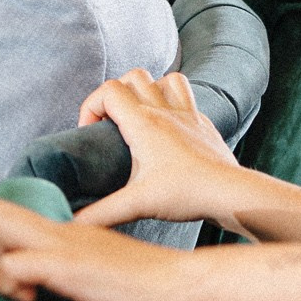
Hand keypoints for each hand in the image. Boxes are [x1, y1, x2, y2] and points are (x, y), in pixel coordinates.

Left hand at [0, 197, 196, 300]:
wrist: (184, 287)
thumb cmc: (157, 296)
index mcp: (70, 237)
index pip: (12, 222)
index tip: (2, 290)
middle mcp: (61, 233)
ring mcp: (63, 245)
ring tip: (16, 295)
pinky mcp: (67, 265)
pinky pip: (14, 265)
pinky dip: (10, 287)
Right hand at [74, 69, 247, 230]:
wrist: (229, 193)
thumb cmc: (186, 195)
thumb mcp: (137, 205)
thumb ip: (100, 214)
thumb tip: (71, 224)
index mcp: (144, 124)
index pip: (108, 91)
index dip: (91, 107)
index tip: (90, 134)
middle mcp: (164, 111)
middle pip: (132, 76)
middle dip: (115, 94)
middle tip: (112, 125)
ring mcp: (187, 113)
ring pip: (162, 78)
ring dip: (146, 89)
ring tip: (138, 116)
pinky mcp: (202, 122)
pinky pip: (185, 94)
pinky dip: (171, 98)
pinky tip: (167, 123)